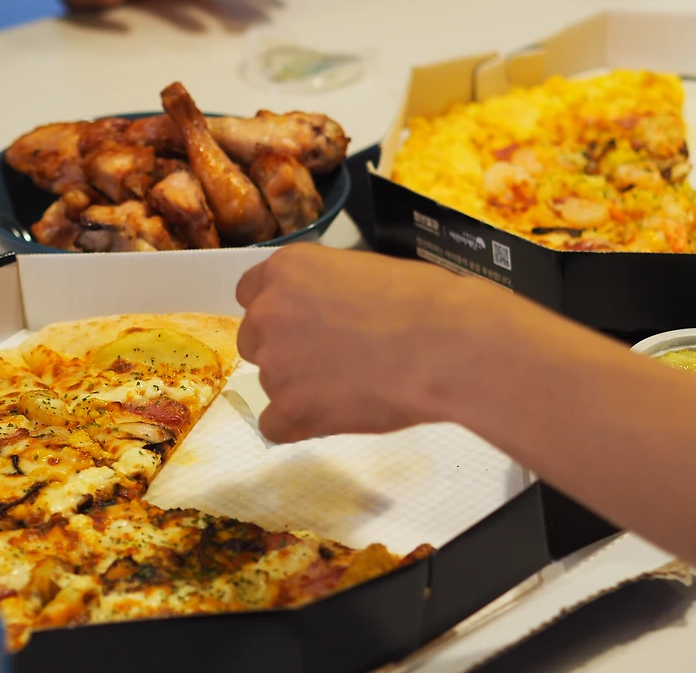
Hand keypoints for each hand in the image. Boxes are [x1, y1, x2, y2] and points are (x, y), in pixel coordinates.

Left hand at [235, 245, 486, 441]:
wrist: (445, 343)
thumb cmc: (422, 302)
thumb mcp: (362, 270)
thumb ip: (324, 291)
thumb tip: (323, 314)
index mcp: (285, 269)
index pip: (251, 292)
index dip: (279, 310)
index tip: (301, 323)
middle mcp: (268, 312)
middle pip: (253, 338)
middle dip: (285, 349)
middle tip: (331, 357)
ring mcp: (275, 363)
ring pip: (269, 382)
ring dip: (300, 386)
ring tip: (352, 383)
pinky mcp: (290, 409)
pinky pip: (274, 425)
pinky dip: (299, 424)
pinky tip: (334, 414)